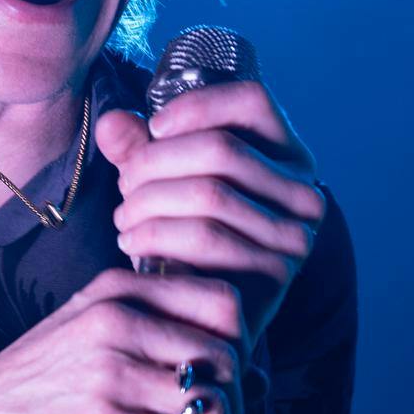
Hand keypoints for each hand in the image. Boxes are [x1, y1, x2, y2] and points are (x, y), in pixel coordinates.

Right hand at [0, 267, 243, 413]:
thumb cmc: (24, 391)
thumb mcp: (78, 331)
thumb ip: (139, 330)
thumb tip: (228, 364)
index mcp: (113, 293)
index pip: (221, 302)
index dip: (240, 344)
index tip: (229, 378)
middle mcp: (116, 323)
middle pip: (226, 357)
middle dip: (238, 399)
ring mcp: (112, 375)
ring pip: (216, 404)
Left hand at [95, 79, 328, 349]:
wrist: (199, 312)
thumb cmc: (182, 234)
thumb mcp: (162, 180)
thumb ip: (138, 148)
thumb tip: (111, 123)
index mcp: (285, 153)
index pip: (252, 101)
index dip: (196, 106)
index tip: (153, 127)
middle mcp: (302, 189)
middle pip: (221, 148)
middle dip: (155, 162)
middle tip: (124, 185)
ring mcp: (296, 232)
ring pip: (210, 192)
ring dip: (148, 201)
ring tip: (124, 216)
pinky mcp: (276, 271)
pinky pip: (206, 237)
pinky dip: (155, 234)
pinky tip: (131, 241)